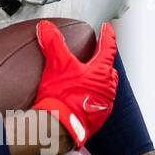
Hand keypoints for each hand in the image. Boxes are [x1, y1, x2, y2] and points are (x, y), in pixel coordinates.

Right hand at [32, 20, 117, 149]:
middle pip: (108, 71)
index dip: (107, 36)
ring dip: (97, 83)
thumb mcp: (56, 64)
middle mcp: (106, 89)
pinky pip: (96, 105)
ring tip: (86, 80)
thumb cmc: (62, 96)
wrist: (60, 127)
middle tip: (96, 58)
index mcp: (101, 73)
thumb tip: (46, 27)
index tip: (107, 29)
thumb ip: (52, 43)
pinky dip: (90, 99)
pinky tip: (80, 100)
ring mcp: (102, 106)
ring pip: (104, 89)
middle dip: (103, 64)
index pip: (108, 48)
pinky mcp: (95, 120)